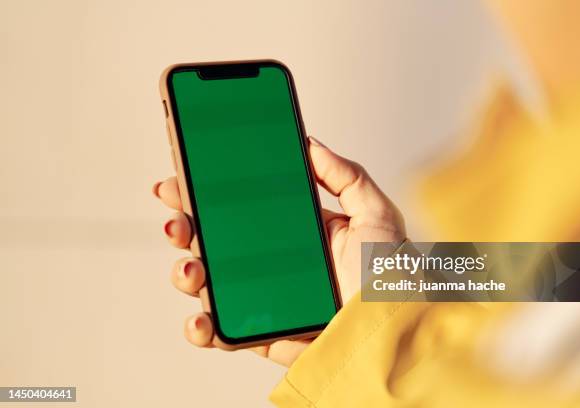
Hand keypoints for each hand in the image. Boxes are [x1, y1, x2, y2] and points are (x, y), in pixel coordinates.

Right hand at [153, 137, 405, 366]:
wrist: (393, 335)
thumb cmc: (391, 278)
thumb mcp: (376, 215)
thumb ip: (346, 175)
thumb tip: (310, 143)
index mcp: (292, 231)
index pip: (241, 206)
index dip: (208, 191)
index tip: (185, 173)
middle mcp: (270, 262)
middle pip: (214, 240)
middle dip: (185, 225)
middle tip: (178, 216)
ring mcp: (261, 299)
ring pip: (208, 282)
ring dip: (186, 272)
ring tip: (192, 267)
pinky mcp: (260, 334)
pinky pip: (220, 331)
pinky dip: (200, 327)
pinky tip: (201, 318)